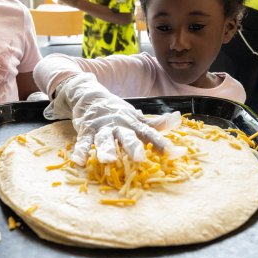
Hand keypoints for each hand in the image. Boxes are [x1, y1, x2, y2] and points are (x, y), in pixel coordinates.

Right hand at [43, 74, 180, 165]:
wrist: (90, 96)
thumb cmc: (117, 112)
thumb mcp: (137, 117)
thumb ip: (156, 123)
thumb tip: (178, 119)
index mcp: (133, 124)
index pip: (150, 134)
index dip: (162, 143)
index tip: (175, 153)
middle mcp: (119, 125)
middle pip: (127, 136)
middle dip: (133, 146)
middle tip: (140, 157)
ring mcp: (102, 128)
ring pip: (104, 139)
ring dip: (106, 149)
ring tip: (107, 160)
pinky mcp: (86, 130)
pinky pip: (83, 142)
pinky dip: (80, 150)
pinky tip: (79, 161)